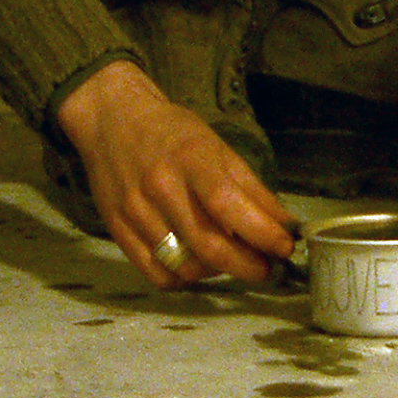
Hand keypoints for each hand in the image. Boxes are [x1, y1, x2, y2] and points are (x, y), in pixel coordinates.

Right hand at [52, 61, 299, 288]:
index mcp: (189, 157)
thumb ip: (251, 188)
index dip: (261, 233)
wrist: (112, 118)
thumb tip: (283, 225)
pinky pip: (156, 274)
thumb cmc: (171, 131)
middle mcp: (159, 186)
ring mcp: (135, 211)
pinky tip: (198, 265)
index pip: (227, 204)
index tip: (285, 246)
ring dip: (218, 273)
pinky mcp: (117, 230)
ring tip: (232, 261)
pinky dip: (184, 279)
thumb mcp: (217, 146)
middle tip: (265, 268)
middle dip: (247, 266)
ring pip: (184, 266)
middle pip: (207, 244)